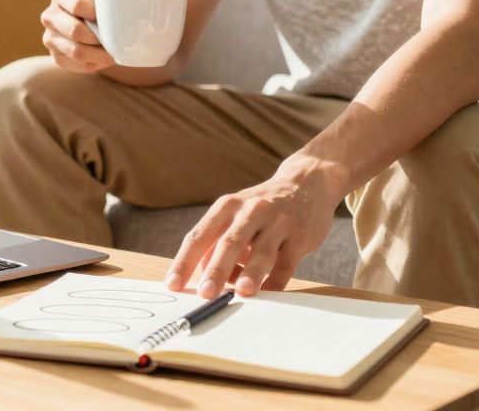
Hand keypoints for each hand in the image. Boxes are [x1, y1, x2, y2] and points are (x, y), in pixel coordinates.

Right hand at [40, 0, 119, 72]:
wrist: (88, 25)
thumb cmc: (95, 6)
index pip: (77, 5)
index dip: (96, 13)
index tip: (110, 18)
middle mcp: (49, 16)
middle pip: (75, 31)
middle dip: (99, 37)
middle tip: (115, 39)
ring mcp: (50, 38)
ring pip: (77, 51)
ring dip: (99, 54)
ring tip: (113, 52)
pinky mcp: (56, 57)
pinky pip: (77, 65)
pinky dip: (95, 64)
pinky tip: (104, 59)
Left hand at [165, 155, 348, 297]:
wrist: (306, 184)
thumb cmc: (261, 209)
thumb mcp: (235, 215)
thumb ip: (217, 244)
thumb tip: (201, 277)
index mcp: (226, 207)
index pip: (199, 236)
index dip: (185, 261)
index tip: (172, 284)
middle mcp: (250, 211)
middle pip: (229, 242)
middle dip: (216, 269)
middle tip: (205, 293)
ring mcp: (278, 222)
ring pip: (261, 251)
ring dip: (251, 273)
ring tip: (241, 293)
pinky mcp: (300, 235)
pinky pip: (287, 262)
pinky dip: (277, 281)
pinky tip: (269, 295)